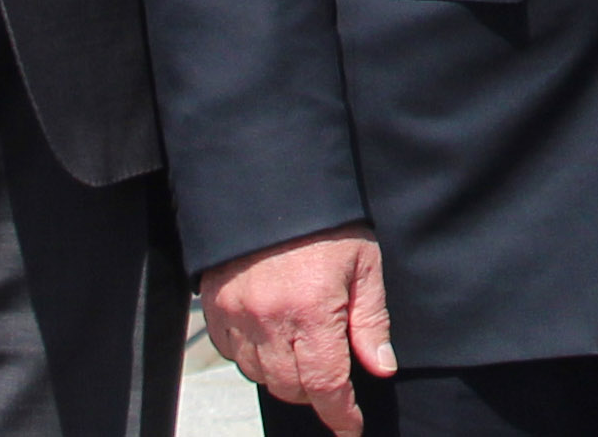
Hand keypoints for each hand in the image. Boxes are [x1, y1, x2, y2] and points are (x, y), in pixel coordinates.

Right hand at [202, 226, 393, 433]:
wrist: (272, 184)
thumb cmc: (327, 222)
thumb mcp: (364, 264)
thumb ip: (371, 321)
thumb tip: (381, 369)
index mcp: (312, 310)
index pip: (326, 385)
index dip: (340, 414)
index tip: (351, 429)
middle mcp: (269, 320)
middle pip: (291, 387)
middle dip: (316, 391)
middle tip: (334, 377)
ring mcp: (237, 316)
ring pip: (260, 376)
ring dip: (285, 376)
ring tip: (304, 350)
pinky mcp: (215, 309)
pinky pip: (234, 356)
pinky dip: (255, 358)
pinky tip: (273, 338)